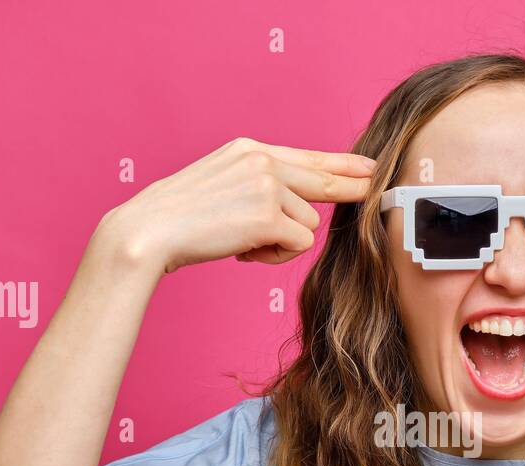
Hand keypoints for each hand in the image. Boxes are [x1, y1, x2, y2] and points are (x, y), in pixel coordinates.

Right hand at [98, 137, 377, 273]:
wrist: (147, 233)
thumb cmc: (179, 220)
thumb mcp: (222, 187)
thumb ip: (259, 187)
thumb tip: (298, 205)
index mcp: (249, 150)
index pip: (307, 156)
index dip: (341, 164)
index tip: (369, 167)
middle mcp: (262, 160)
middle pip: (324, 180)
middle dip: (350, 189)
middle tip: (377, 189)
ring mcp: (267, 185)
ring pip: (308, 224)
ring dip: (282, 244)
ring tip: (243, 243)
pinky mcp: (269, 214)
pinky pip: (299, 244)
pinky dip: (276, 257)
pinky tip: (243, 252)